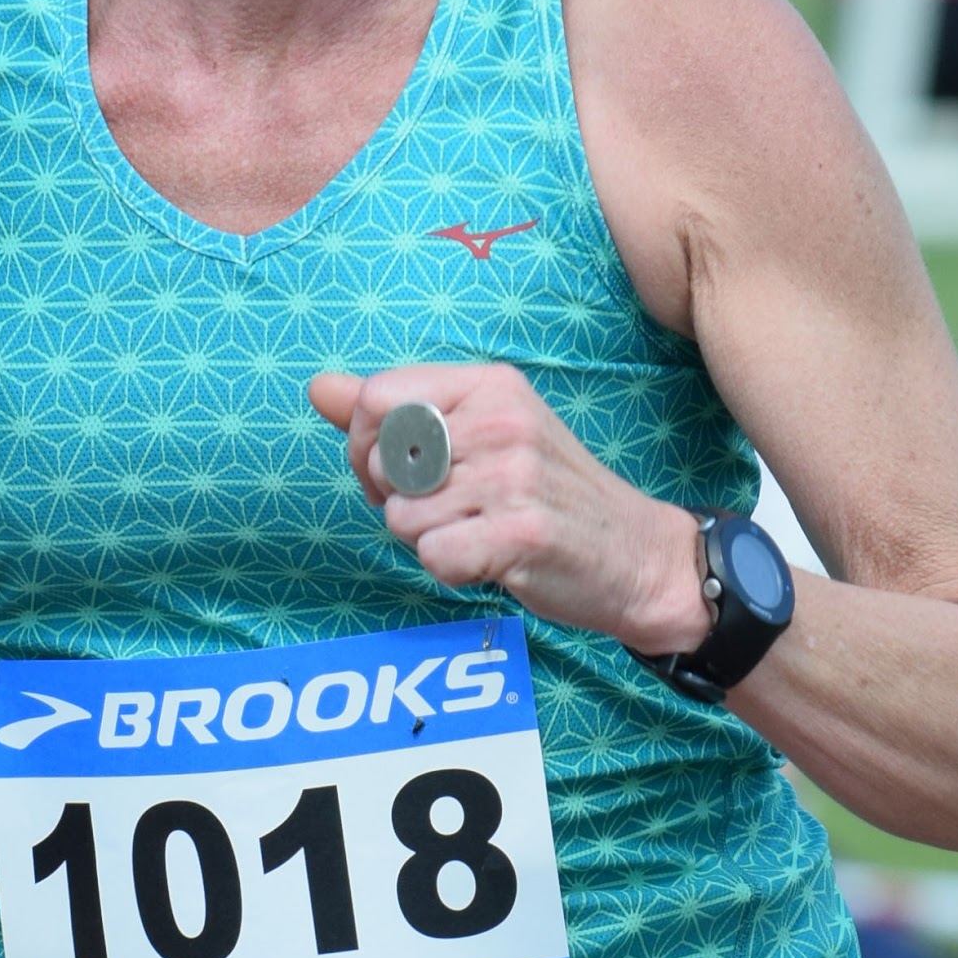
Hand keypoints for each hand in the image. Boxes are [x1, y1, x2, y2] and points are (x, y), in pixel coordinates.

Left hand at [309, 363, 708, 654]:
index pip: (376, 398)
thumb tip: (320, 387)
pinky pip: (434, 557)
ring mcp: (513, 476)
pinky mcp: (521, 532)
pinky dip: (453, 572)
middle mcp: (501, 420)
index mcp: (490, 385)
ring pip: (403, 518)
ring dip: (431, 542)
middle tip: (454, 513)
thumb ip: (398, 413)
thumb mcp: (482, 435)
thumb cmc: (550, 495)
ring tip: (481, 535)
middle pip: (381, 464)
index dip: (366, 446)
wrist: (637, 555)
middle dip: (397, 502)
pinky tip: (491, 562)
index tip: (402, 473)